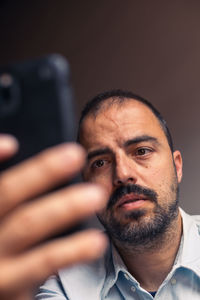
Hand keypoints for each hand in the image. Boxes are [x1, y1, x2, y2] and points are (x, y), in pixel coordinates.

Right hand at [0, 134, 106, 299]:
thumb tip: (9, 144)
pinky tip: (96, 242)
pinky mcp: (12, 285)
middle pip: (8, 194)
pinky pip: (45, 262)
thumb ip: (7, 193)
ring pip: (28, 225)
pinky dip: (72, 250)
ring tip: (96, 195)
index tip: (12, 144)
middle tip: (75, 154)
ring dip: (65, 207)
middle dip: (42, 172)